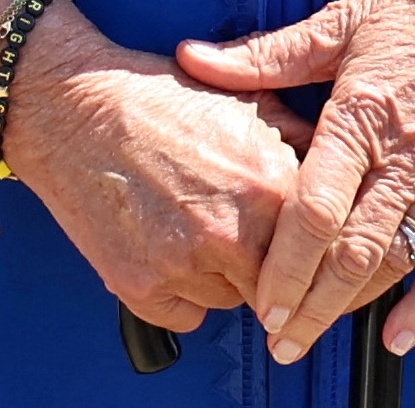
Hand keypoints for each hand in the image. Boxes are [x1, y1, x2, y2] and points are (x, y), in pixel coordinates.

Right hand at [0, 0, 305, 334]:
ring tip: (197, 226)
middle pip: (282, 284)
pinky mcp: (142, 289)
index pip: (322, 247)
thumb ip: (301, 141)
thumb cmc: (157, 98)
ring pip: (233, 301)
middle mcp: (231, 233)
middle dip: (271, 264)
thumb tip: (343, 171)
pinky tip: (168, 248)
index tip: (313, 252)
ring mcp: (183, 266)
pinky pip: (187, 316)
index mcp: (268, 185)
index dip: (315, 246)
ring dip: (225, 277)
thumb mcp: (245, 102)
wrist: (71, 107)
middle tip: (252, 241)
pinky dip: (182, 294)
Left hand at [178, 0, 414, 360]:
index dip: (284, 263)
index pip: (316, 208)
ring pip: (398, 261)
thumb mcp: (341, 18)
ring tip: (312, 336)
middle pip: (352, 250)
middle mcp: (408, 154)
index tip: (255, 299)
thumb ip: (266, 55)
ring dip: (354, 307)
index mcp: (364, 111)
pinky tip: (399, 336)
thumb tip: (193, 57)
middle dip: (310, 303)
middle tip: (276, 340)